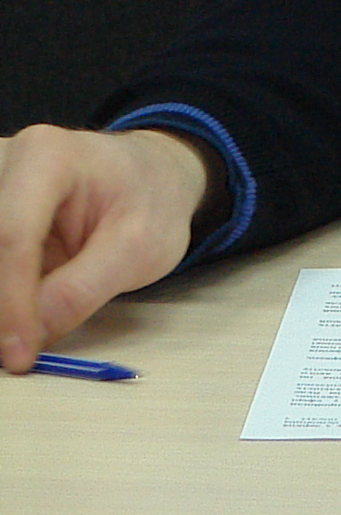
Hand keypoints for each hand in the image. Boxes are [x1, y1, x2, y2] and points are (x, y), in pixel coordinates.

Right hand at [0, 125, 213, 372]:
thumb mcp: (139, 248)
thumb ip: (80, 292)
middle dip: (1, 306)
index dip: (10, 305)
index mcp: (48, 157)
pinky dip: (4, 292)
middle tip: (18, 352)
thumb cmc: (151, 201)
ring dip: (2, 301)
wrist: (151, 174)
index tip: (18, 357)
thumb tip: (26, 340)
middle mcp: (5, 160)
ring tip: (23, 334)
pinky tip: (16, 316)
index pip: (11, 237)